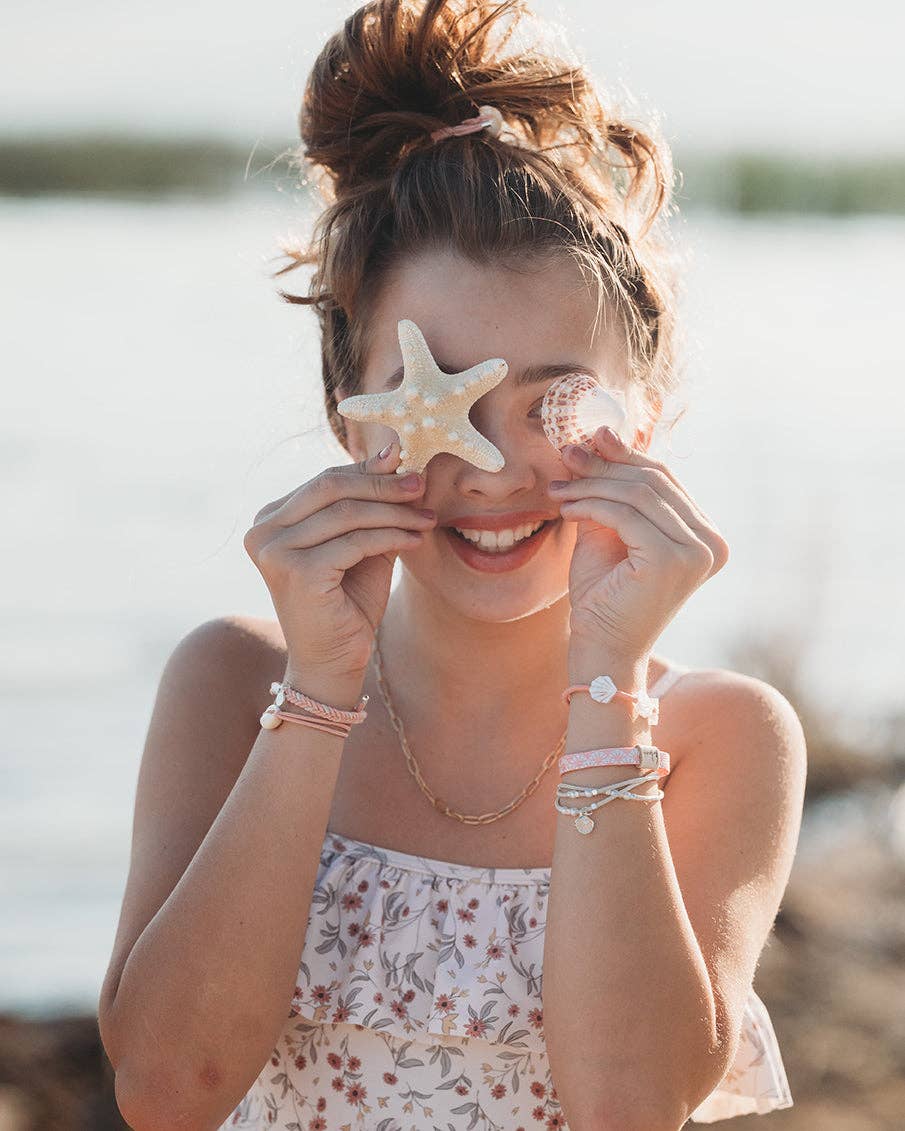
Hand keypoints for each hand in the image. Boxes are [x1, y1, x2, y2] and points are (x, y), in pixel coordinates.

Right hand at [243, 439, 437, 681]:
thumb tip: (392, 451)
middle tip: (421, 485)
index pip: (325, 480)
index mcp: (270, 519)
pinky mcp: (297, 572)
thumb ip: (371, 503)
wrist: (333, 662)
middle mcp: (262, 531)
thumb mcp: (360, 543)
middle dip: (382, 485)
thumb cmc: (346, 603)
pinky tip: (415, 540)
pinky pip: (354, 542)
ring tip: (426, 517)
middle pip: (331, 488)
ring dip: (394, 512)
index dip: (369, 472)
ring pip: (347, 514)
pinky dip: (390, 536)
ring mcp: (274, 552)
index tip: (410, 469)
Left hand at [547, 426, 729, 659]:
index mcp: (706, 536)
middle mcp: (712, 543)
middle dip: (604, 466)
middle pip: (653, 482)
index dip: (624, 456)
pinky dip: (591, 506)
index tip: (587, 441)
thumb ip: (611, 491)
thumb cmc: (604, 595)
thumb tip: (600, 435)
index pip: (664, 480)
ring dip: (591, 486)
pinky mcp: (671, 560)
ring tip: (558, 489)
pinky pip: (624, 515)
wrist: (601, 649)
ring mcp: (697, 553)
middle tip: (566, 457)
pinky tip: (566, 510)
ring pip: (637, 495)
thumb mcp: (609, 532)